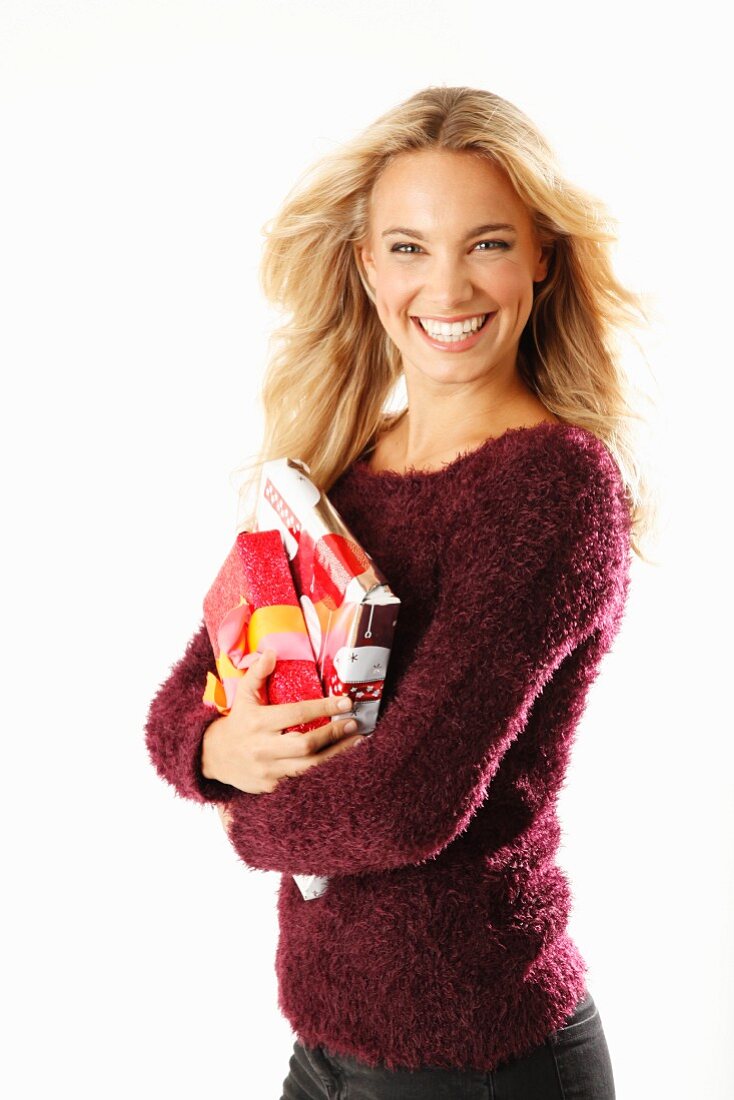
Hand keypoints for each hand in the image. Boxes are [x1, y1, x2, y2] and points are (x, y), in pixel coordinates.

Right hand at [201, 648, 363, 794]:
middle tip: (354, 724)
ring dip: (335, 755)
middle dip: (333, 734)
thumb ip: (257, 673)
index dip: (324, 708)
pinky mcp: (271, 786)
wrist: (213, 758)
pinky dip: (322, 771)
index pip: (297, 713)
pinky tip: (338, 761)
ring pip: (308, 767)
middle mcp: (263, 747)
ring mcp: (268, 770)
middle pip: (305, 744)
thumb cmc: (236, 724)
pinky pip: (302, 780)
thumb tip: (271, 652)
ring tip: (355, 742)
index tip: (345, 703)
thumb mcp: (243, 696)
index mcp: (259, 722)